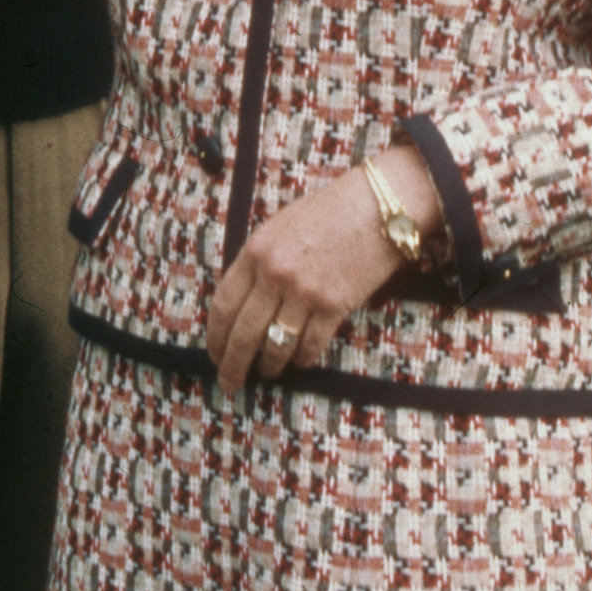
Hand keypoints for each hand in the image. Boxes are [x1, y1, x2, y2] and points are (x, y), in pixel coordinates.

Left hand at [205, 145, 440, 397]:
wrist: (377, 207)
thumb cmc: (327, 214)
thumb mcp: (279, 228)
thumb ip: (257, 263)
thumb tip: (240, 305)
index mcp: (255, 251)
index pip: (223, 305)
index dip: (215, 336)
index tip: (214, 354)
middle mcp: (275, 274)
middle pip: (243, 334)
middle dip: (232, 364)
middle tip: (229, 383)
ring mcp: (304, 291)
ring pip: (275, 345)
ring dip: (268, 366)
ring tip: (266, 372)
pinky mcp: (334, 305)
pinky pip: (309, 346)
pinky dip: (302, 359)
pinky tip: (299, 361)